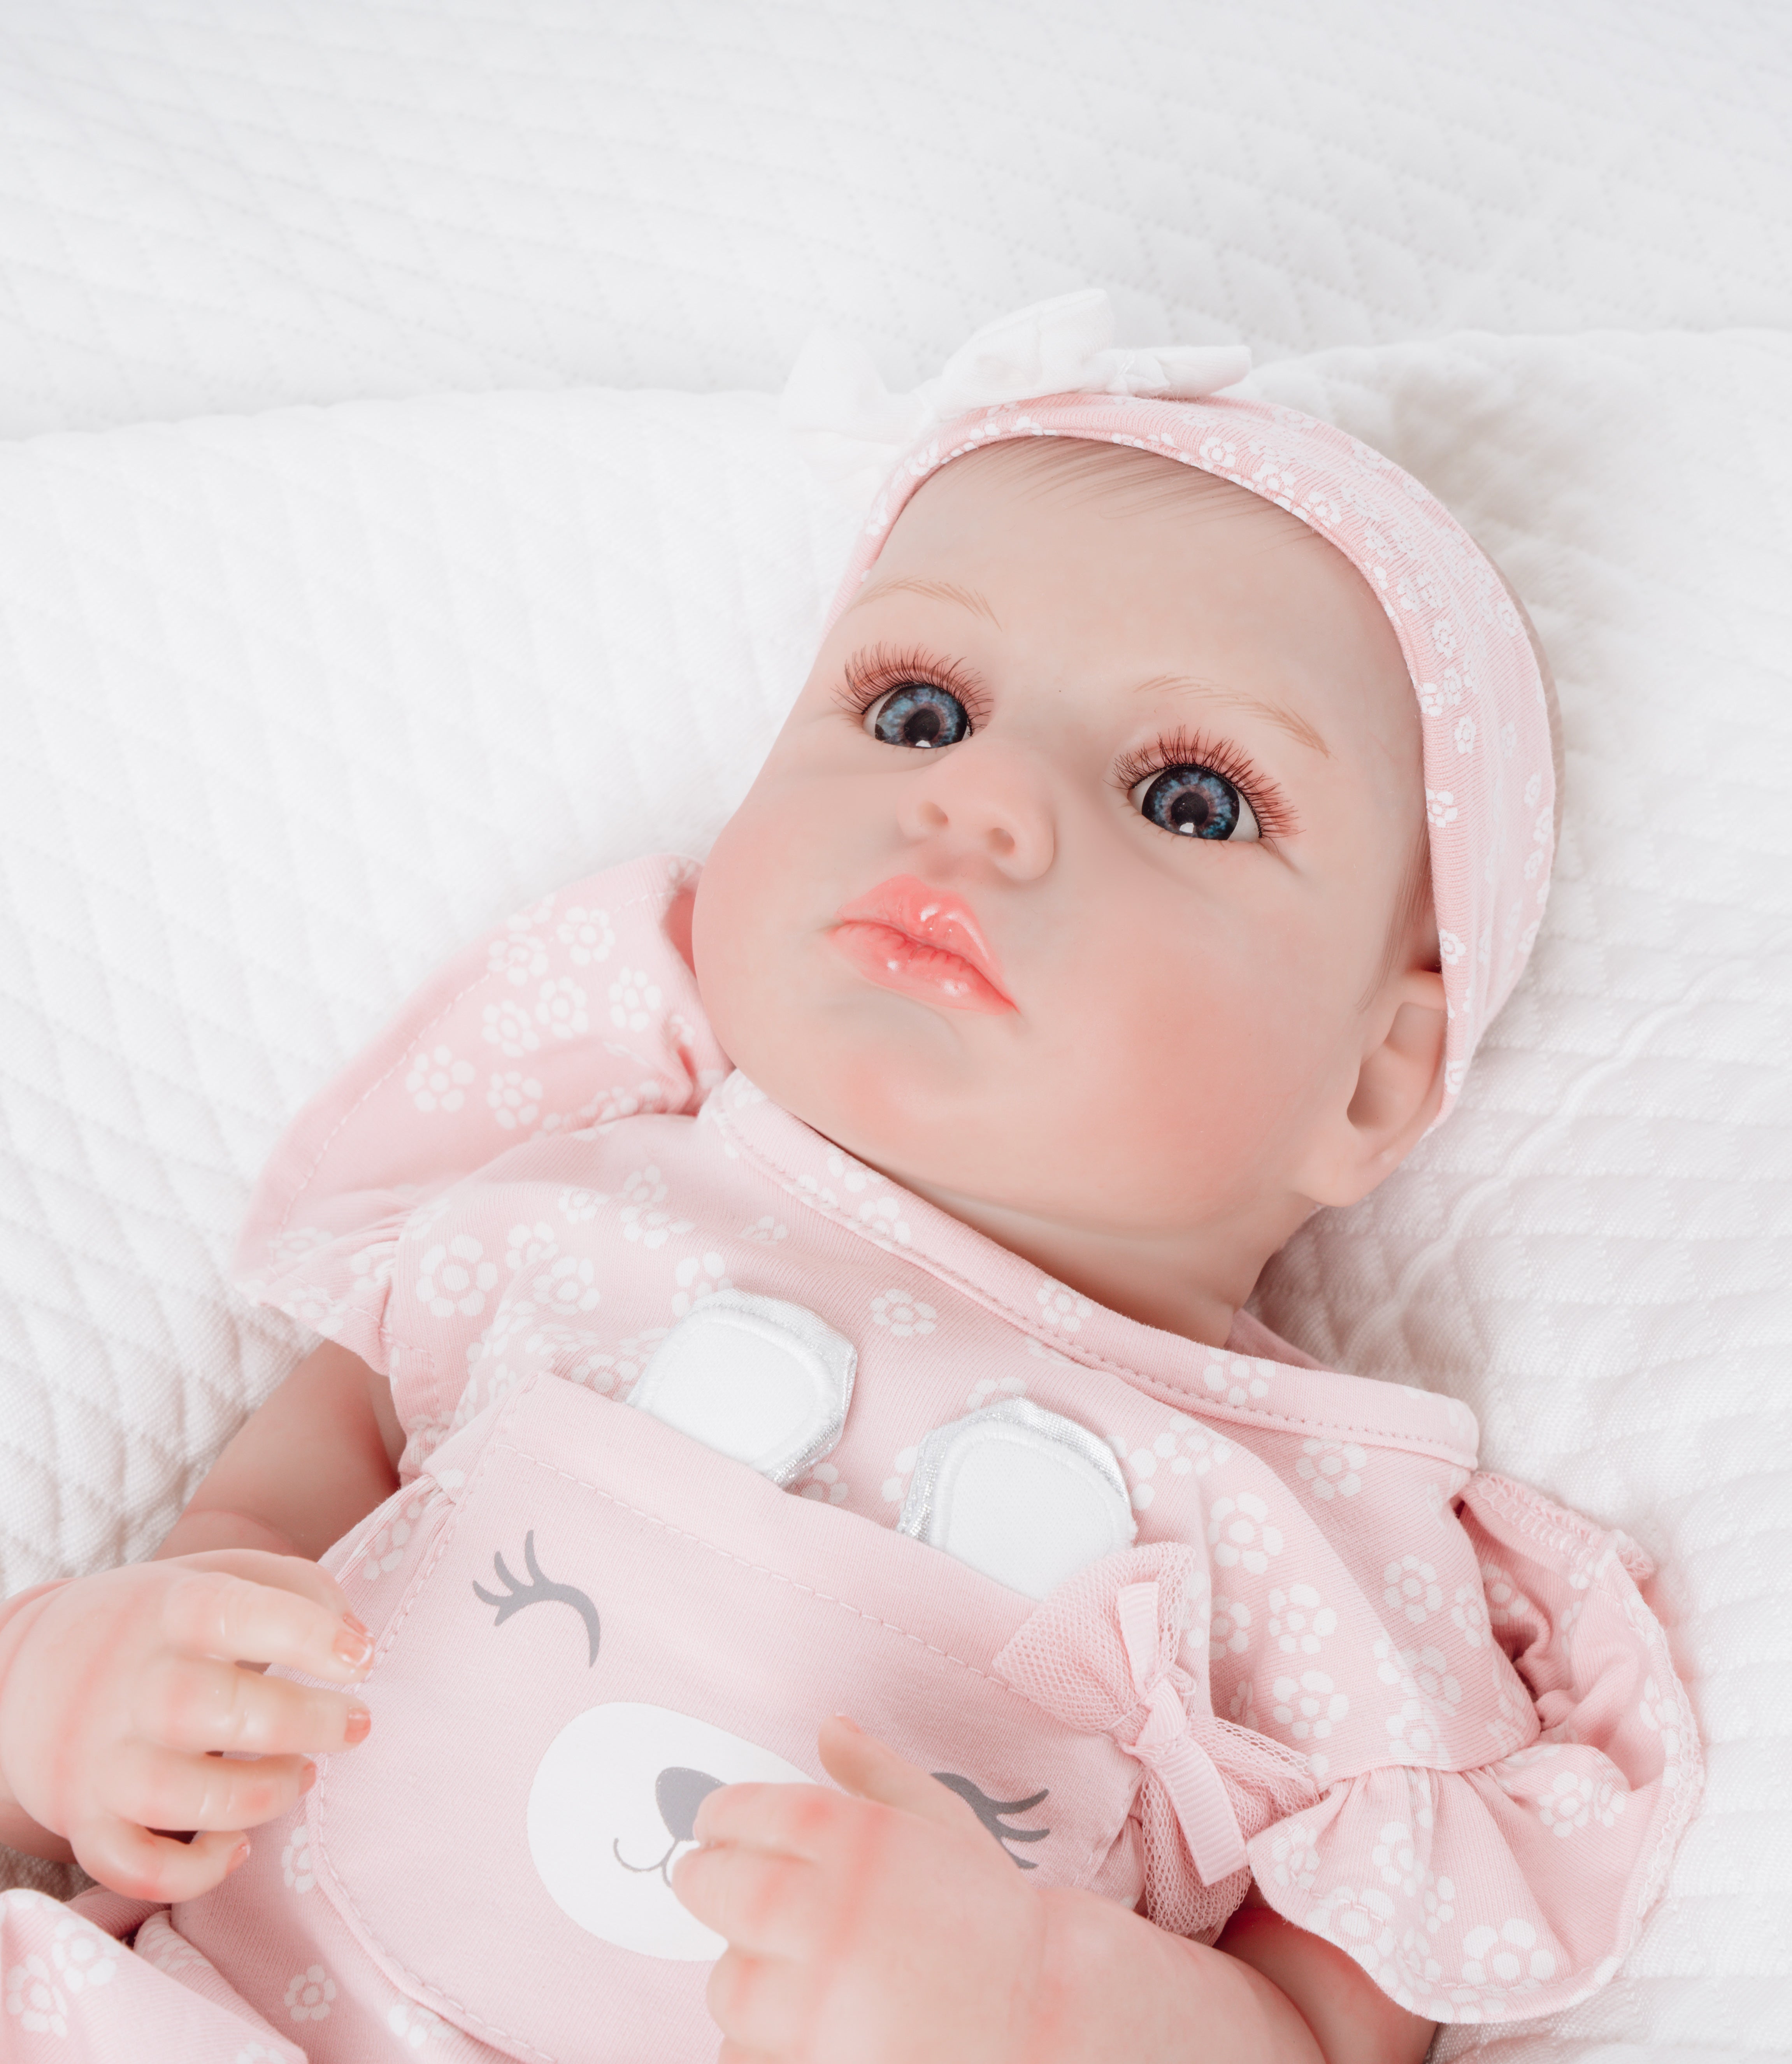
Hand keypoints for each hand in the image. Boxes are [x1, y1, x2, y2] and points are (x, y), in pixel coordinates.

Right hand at [0, 1550, 375, 1901]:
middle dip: (303, 1723)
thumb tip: (356, 1639)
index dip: (306, 1635)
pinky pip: (138, 1868)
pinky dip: (195, 1872)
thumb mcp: (219, 1575)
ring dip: (262, 1795)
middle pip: (214, 1710)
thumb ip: (297, 1588)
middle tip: (355, 1723)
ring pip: (181, 1797)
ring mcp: (101, 1761)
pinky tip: (238, 1844)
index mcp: (167, 1611)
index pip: (233, 1613)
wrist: (28, 1673)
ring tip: (303, 1774)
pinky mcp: (86, 1823)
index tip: (360, 1658)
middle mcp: (128, 1685)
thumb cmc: (157, 1623)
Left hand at [672, 1715, 1056, 2063]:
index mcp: (853, 1839)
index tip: (717, 1829)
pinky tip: (804, 2027)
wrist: (1044, 2019)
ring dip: (743, 1973)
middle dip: (706, 1884)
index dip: (720, 1818)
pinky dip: (760, 2043)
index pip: (741, 1812)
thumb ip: (876, 1773)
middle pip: (715, 1890)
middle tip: (716, 1888)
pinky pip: (744, 2055)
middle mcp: (825, 1914)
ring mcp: (816, 2002)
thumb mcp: (943, 1825)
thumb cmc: (990, 1919)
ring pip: (727, 1983)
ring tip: (787, 1969)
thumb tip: (829, 1726)